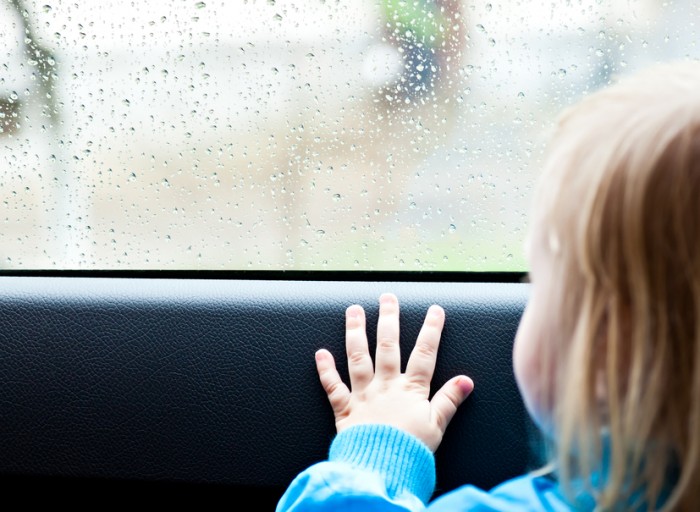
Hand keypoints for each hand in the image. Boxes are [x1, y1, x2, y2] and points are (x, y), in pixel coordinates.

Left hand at [315, 292, 473, 451]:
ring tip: (353, 311)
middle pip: (388, 346)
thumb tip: (466, 380)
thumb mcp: (437, 426)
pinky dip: (325, 370)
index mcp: (410, 390)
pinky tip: (321, 353)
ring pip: (358, 357)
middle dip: (388, 319)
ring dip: (355, 332)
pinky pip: (333, 387)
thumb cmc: (410, 451)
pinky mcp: (345, 410)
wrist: (382, 469)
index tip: (434, 310)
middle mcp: (385, 386)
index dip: (431, 330)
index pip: (424, 353)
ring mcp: (363, 395)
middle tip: (387, 298)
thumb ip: (449, 400)